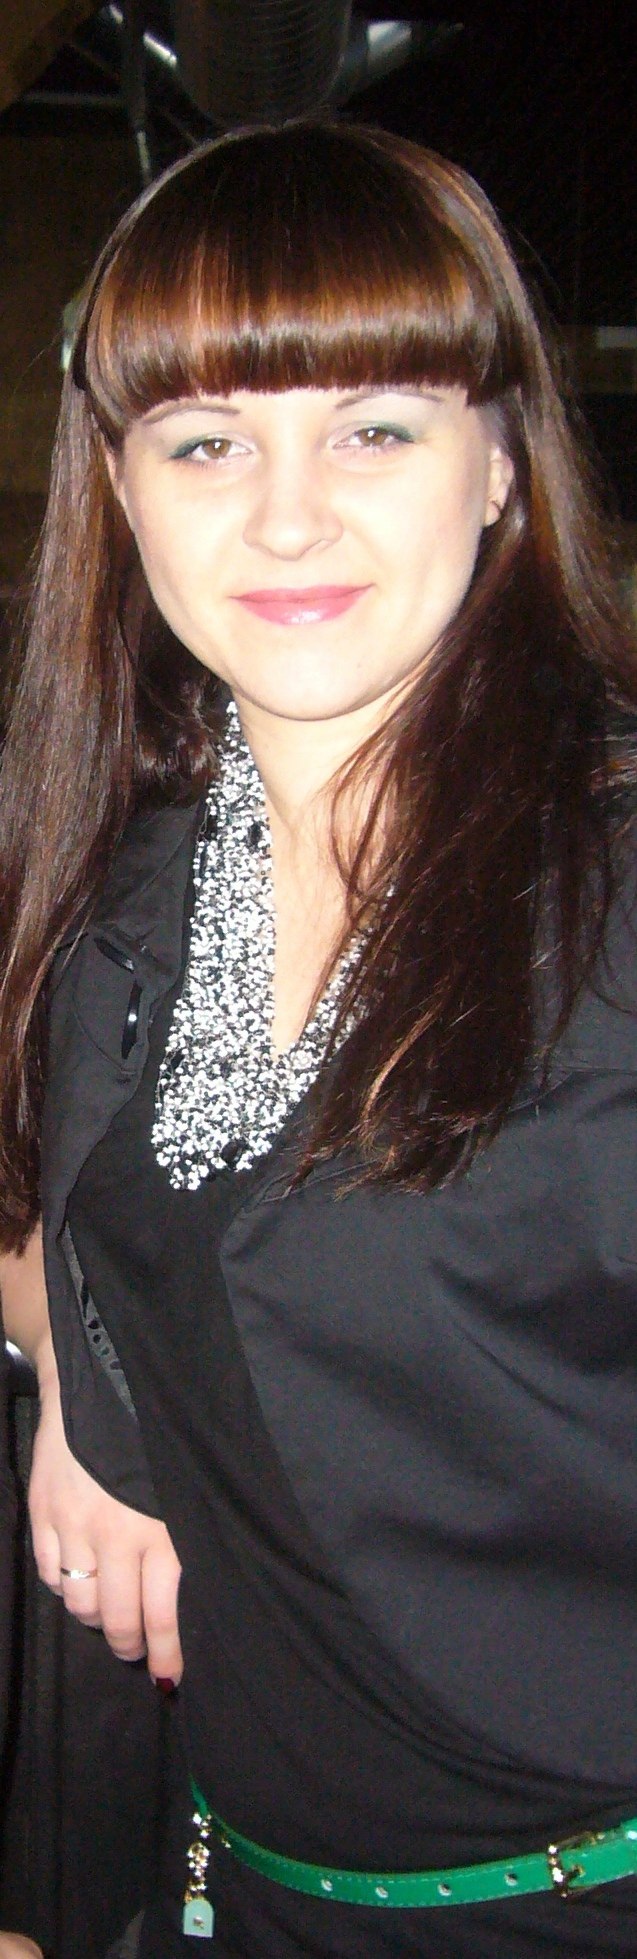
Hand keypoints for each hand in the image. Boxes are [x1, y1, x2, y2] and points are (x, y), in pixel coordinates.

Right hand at [29, 1346, 182, 1685]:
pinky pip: (51, 1577)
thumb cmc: (155, 1436)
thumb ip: (186, 1538)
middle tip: (137, 1647)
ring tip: (108, 1609)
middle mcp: (116, 1533)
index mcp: (161, 1528)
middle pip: (117, 1620)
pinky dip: (65, 1585)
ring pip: (80, 1606)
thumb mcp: (184, 1486)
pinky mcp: (42, 1515)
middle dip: (130, 1644)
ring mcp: (73, 1526)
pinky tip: (79, 1573)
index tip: (169, 1677)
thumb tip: (193, 1597)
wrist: (99, 1379)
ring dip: (96, 1616)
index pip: (163, 1613)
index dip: (167, 1654)